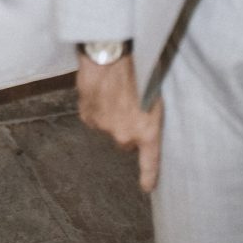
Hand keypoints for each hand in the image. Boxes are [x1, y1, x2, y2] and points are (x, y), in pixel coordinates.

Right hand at [77, 53, 162, 192]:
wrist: (111, 54)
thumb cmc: (139, 69)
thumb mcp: (155, 94)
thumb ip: (149, 118)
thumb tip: (144, 125)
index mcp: (148, 131)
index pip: (150, 162)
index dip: (149, 177)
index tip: (147, 188)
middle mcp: (125, 135)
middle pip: (125, 141)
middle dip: (126, 127)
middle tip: (128, 105)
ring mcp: (104, 127)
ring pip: (108, 127)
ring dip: (110, 115)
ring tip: (113, 91)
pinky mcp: (88, 116)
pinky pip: (93, 118)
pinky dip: (96, 107)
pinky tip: (100, 91)